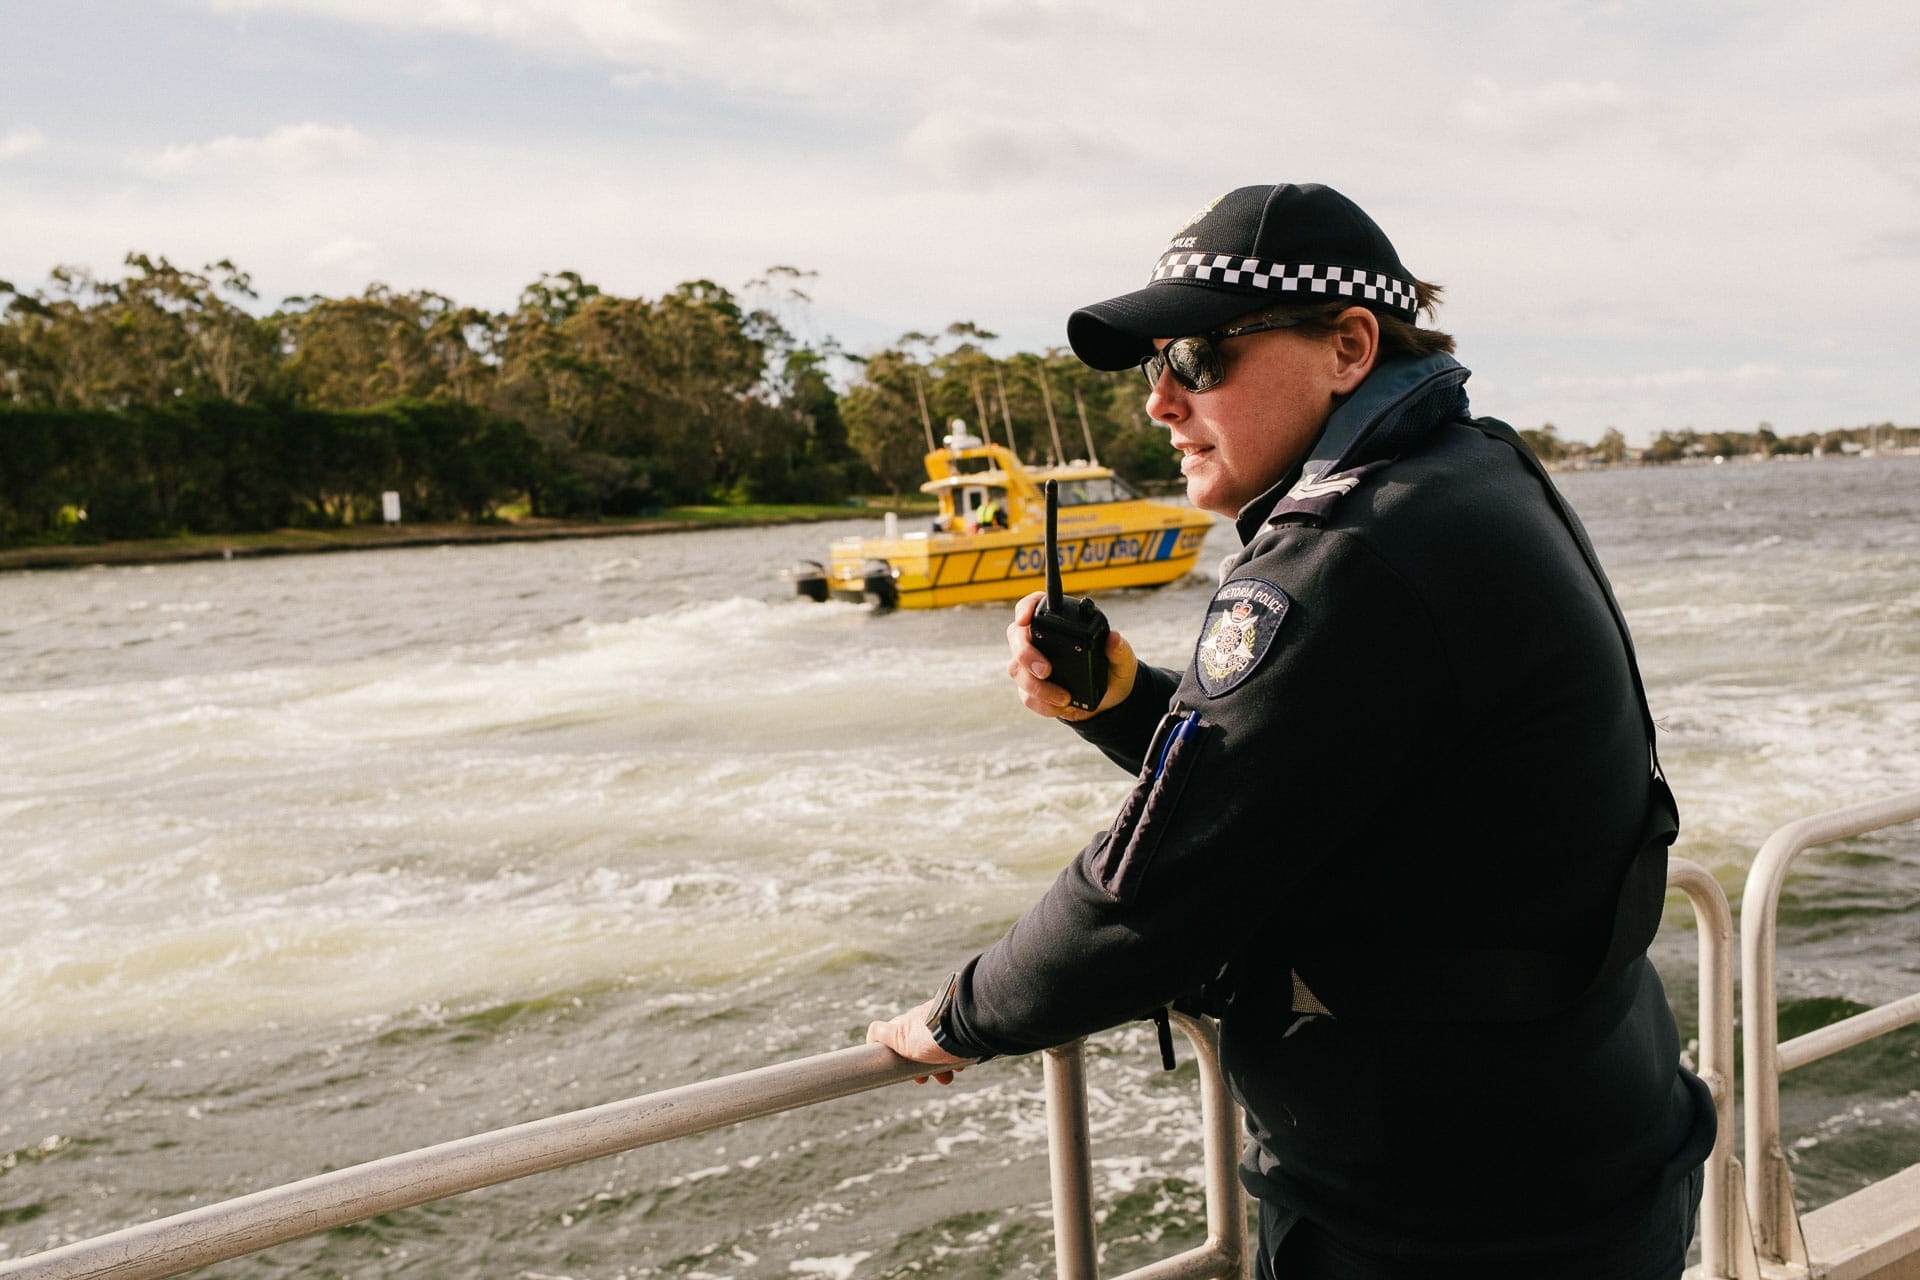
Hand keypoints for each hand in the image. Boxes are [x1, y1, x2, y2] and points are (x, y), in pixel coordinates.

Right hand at [866, 999, 966, 1085]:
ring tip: (947, 1077)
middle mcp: (925, 1021)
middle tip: (927, 1079)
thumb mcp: (900, 1036)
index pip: (897, 1039)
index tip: (905, 1073)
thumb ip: (882, 1034)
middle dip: (922, 1067)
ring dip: (940, 1066)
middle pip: (919, 1047)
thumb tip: (872, 1034)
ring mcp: (943, 1023)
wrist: (967, 1028)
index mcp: (908, 1023)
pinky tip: (960, 1065)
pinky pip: (955, 1043)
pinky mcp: (961, 1027)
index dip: (899, 1058)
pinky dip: (955, 1057)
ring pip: (938, 1048)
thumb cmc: (932, 1035)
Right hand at [1005, 591, 1136, 721]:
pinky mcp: (1030, 688)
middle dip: (1026, 654)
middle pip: (1016, 637)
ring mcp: (1031, 664)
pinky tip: (1061, 706)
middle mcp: (1039, 640)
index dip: (1025, 608)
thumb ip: (1120, 649)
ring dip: (1038, 687)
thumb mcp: (1122, 661)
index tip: (1025, 619)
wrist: (1108, 702)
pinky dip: (1043, 704)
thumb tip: (1114, 638)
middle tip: (1046, 670)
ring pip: (1017, 670)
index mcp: (1060, 623)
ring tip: (1064, 698)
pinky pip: (1026, 696)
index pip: (1033, 605)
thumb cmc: (1112, 672)